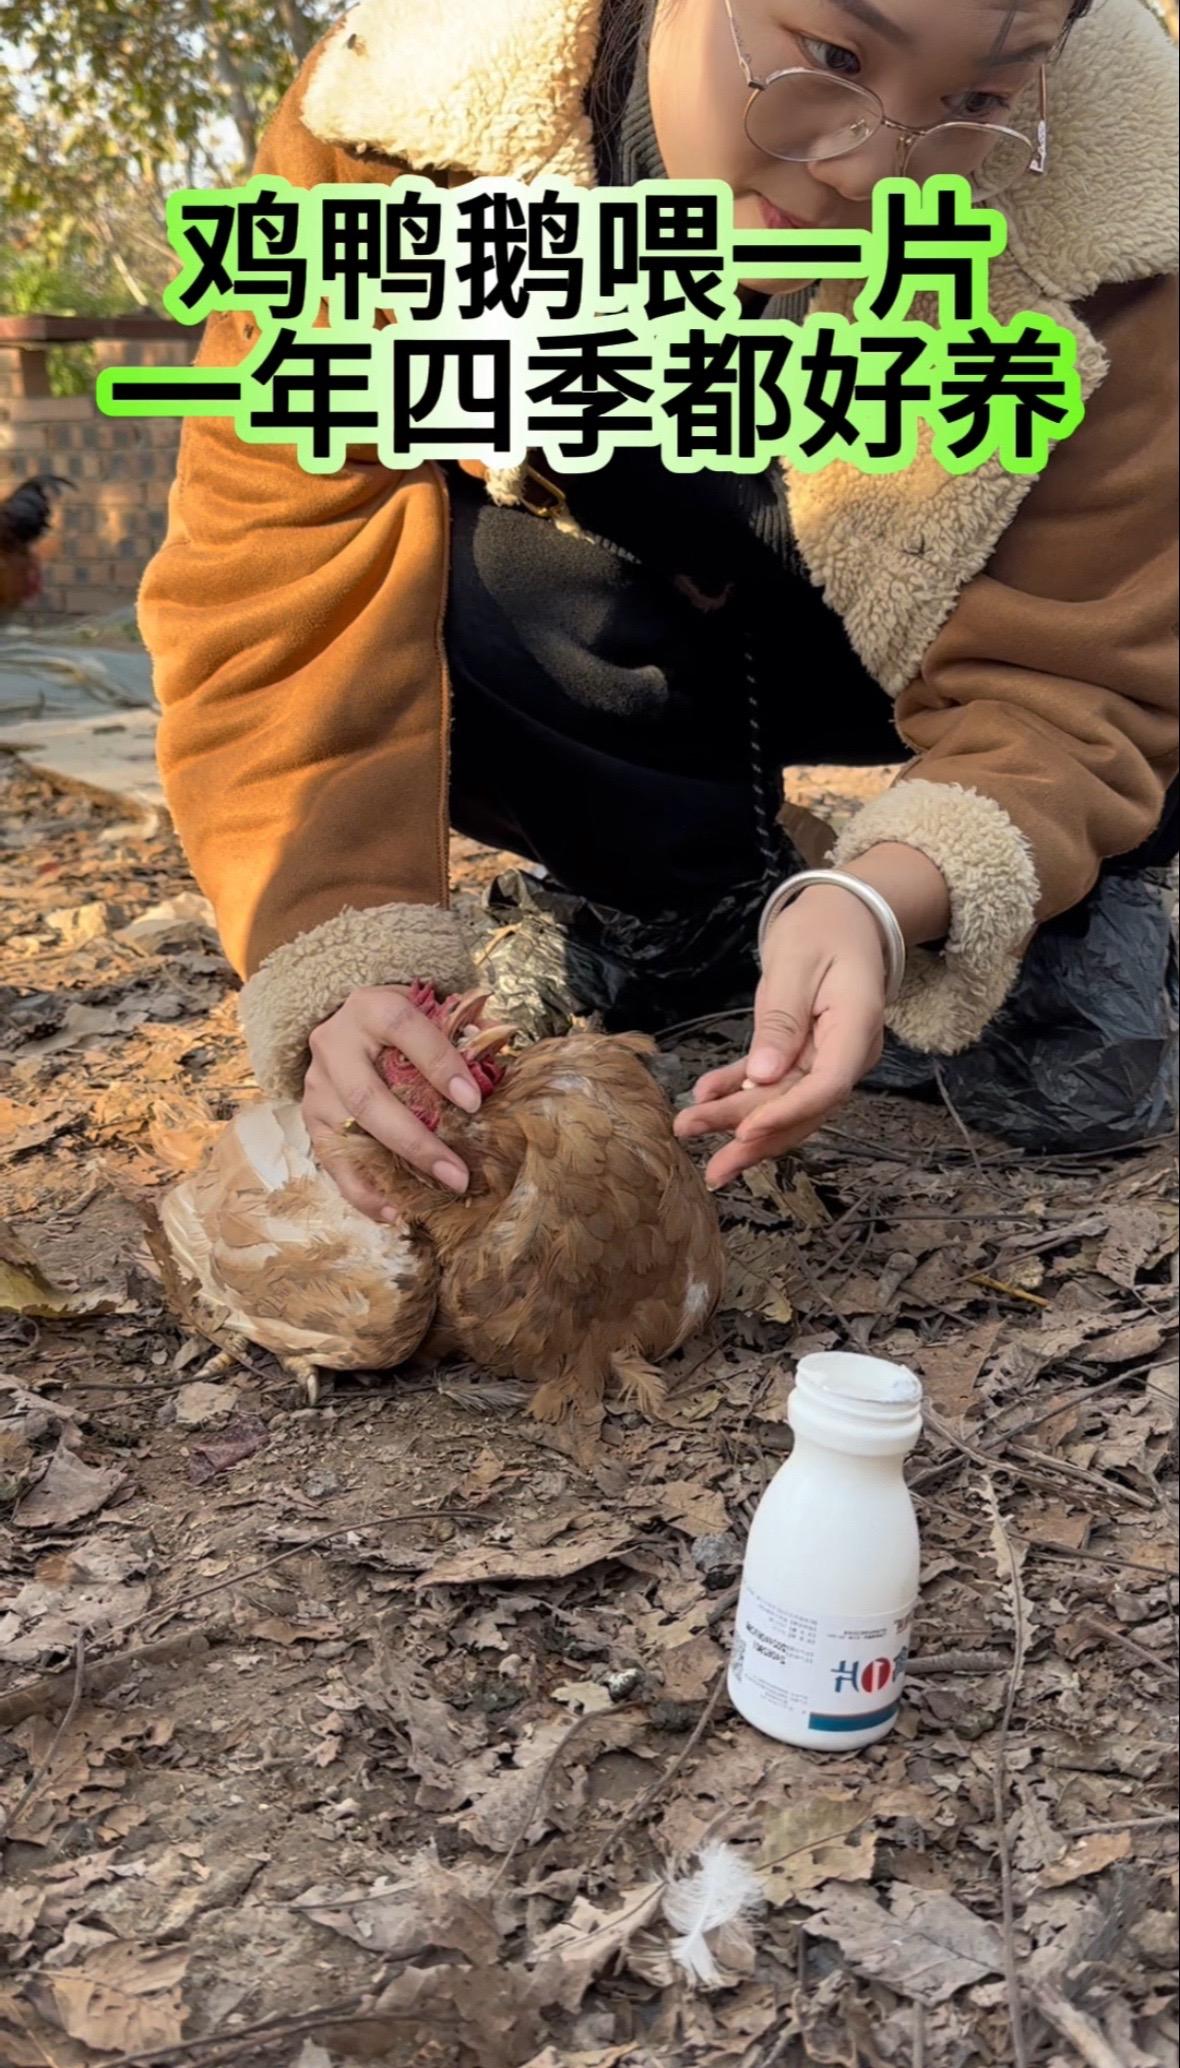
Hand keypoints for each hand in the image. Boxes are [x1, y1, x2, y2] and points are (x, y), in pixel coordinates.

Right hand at [303, 985, 482, 1221]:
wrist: (351, 1021)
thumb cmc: (405, 1021)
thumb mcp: (430, 1010)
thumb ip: (464, 1029)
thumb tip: (501, 1050)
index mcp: (370, 1006)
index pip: (404, 1030)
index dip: (439, 1064)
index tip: (474, 1102)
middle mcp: (334, 1042)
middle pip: (368, 1097)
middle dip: (416, 1142)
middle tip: (458, 1175)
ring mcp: (317, 1082)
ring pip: (348, 1132)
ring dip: (391, 1173)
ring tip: (430, 1199)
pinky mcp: (310, 1115)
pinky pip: (332, 1160)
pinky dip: (361, 1190)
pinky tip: (392, 1212)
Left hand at [673, 884, 887, 1188]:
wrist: (841, 915)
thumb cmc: (822, 928)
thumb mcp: (797, 962)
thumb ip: (782, 1020)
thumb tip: (763, 1077)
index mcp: (856, 1029)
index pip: (826, 1087)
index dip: (785, 1114)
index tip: (742, 1133)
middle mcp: (846, 1053)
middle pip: (800, 1105)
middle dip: (752, 1135)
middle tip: (709, 1165)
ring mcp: (826, 1057)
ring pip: (782, 1101)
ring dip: (737, 1121)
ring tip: (691, 1132)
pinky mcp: (802, 1053)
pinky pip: (768, 1080)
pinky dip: (735, 1089)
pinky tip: (703, 1096)